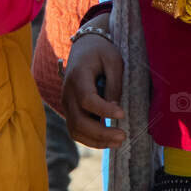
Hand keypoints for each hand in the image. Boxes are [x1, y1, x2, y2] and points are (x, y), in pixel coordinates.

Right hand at [61, 26, 124, 148]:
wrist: (83, 48)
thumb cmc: (100, 52)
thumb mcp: (113, 60)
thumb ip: (114, 83)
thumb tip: (116, 108)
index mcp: (78, 77)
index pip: (87, 99)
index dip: (104, 110)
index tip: (122, 114)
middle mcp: (68, 93)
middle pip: (79, 121)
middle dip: (101, 133)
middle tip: (123, 136)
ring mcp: (67, 104)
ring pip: (76, 130)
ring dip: (96, 141)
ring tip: (118, 142)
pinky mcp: (70, 111)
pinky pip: (76, 131)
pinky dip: (91, 140)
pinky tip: (108, 142)